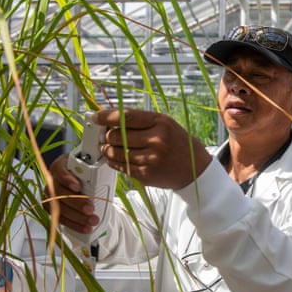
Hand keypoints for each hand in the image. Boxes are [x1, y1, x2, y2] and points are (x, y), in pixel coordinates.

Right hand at [44, 153, 99, 233]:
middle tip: (91, 209)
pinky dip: (74, 225)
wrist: (83, 179)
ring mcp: (50, 195)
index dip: (67, 179)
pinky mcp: (52, 208)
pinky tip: (85, 228)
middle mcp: (52, 180)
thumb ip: (94, 163)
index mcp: (60, 165)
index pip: (59, 170)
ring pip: (59, 208)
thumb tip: (103, 159)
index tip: (78, 186)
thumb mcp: (90, 163)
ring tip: (92, 221)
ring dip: (77, 217)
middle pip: (59, 193)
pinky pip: (60, 219)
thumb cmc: (87, 170)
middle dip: (76, 203)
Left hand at [95, 108, 211, 189]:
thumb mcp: (166, 124)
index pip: (126, 117)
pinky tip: (117, 158)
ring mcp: (150, 160)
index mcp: (161, 124)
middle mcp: (156, 141)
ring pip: (115, 152)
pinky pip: (120, 167)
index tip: (96, 117)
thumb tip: (110, 120)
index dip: (106, 116)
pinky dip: (114, 162)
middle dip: (108, 135)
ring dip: (108, 149)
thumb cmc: (179, 144)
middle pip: (116, 135)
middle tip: (108, 135)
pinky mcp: (145, 175)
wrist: (195, 170)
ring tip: (110, 147)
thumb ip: (141, 121)